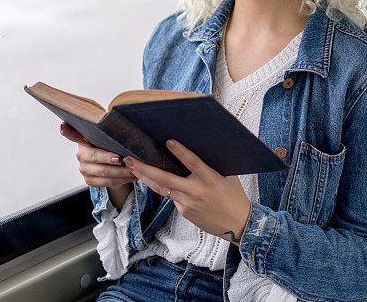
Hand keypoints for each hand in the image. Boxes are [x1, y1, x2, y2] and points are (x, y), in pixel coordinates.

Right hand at [60, 122, 136, 186]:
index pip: (71, 134)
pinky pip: (108, 183)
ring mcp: (84, 169)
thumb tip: (116, 118)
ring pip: (104, 173)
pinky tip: (134, 176)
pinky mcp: (90, 181)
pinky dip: (123, 180)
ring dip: (122, 172)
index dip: (67, 131)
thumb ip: (108, 130)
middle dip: (112, 159)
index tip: (63, 125)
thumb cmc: (110, 143)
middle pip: (95, 157)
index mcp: (83, 140)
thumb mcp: (109, 136)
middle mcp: (80, 155)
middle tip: (126, 158)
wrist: (109, 161)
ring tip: (136, 169)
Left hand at [123, 140, 250, 244]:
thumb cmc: (234, 195)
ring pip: (162, 188)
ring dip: (145, 177)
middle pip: (165, 179)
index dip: (181, 152)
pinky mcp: (184, 212)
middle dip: (145, 168)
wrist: (236, 224)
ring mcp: (188, 203)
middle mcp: (196, 191)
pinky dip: (164, 187)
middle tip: (130, 159)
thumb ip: (213, 164)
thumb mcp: (229, 176)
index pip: (193, 162)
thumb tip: (201, 146)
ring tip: (132, 167)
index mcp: (210, 179)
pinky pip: (171, 197)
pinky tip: (154, 180)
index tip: (168, 141)